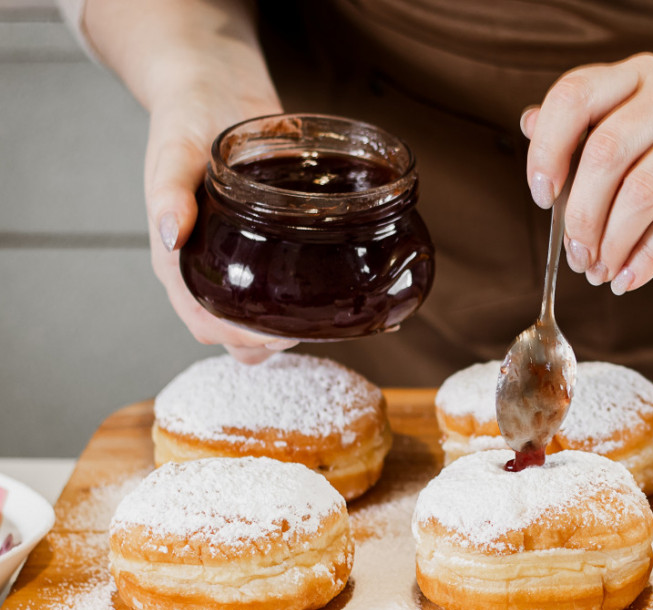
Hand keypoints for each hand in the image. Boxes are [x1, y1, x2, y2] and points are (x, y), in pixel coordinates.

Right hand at [83, 0, 295, 362]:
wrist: (216, 91)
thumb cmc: (186, 123)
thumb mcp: (173, 152)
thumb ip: (168, 191)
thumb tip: (171, 233)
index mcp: (180, 259)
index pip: (204, 321)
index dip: (237, 337)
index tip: (273, 334)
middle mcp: (213, 268)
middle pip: (237, 334)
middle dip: (271, 342)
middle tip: (309, 325)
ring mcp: (244, 261)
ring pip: (266, 318)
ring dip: (293, 328)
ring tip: (330, 318)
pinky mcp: (274, 246)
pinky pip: (290, 287)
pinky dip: (314, 303)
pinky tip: (350, 302)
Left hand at [521, 53, 652, 295]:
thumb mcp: (644, 136)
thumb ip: (590, 130)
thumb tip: (529, 125)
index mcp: (640, 75)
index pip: (574, 97)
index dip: (547, 150)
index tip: (541, 196)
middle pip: (606, 152)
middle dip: (581, 215)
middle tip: (577, 256)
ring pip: (643, 190)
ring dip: (613, 242)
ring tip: (602, 272)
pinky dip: (647, 257)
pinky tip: (630, 278)